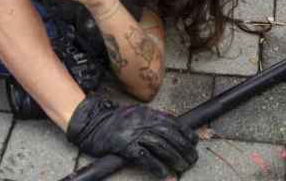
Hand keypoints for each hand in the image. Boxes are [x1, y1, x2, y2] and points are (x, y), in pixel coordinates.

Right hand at [67, 96, 198, 177]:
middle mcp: (142, 121)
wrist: (91, 123)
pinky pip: (144, 157)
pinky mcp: (124, 146)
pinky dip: (156, 166)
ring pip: (160, 146)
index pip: (172, 121)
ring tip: (182, 166)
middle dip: (184, 148)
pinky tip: (163, 173)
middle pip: (170, 135)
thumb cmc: (114, 121)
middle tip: (192, 159)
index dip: (186, 133)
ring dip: (174, 158)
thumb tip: (171, 132)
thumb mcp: (135, 114)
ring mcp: (133, 133)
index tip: (194, 142)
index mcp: (147, 113)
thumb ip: (151, 120)